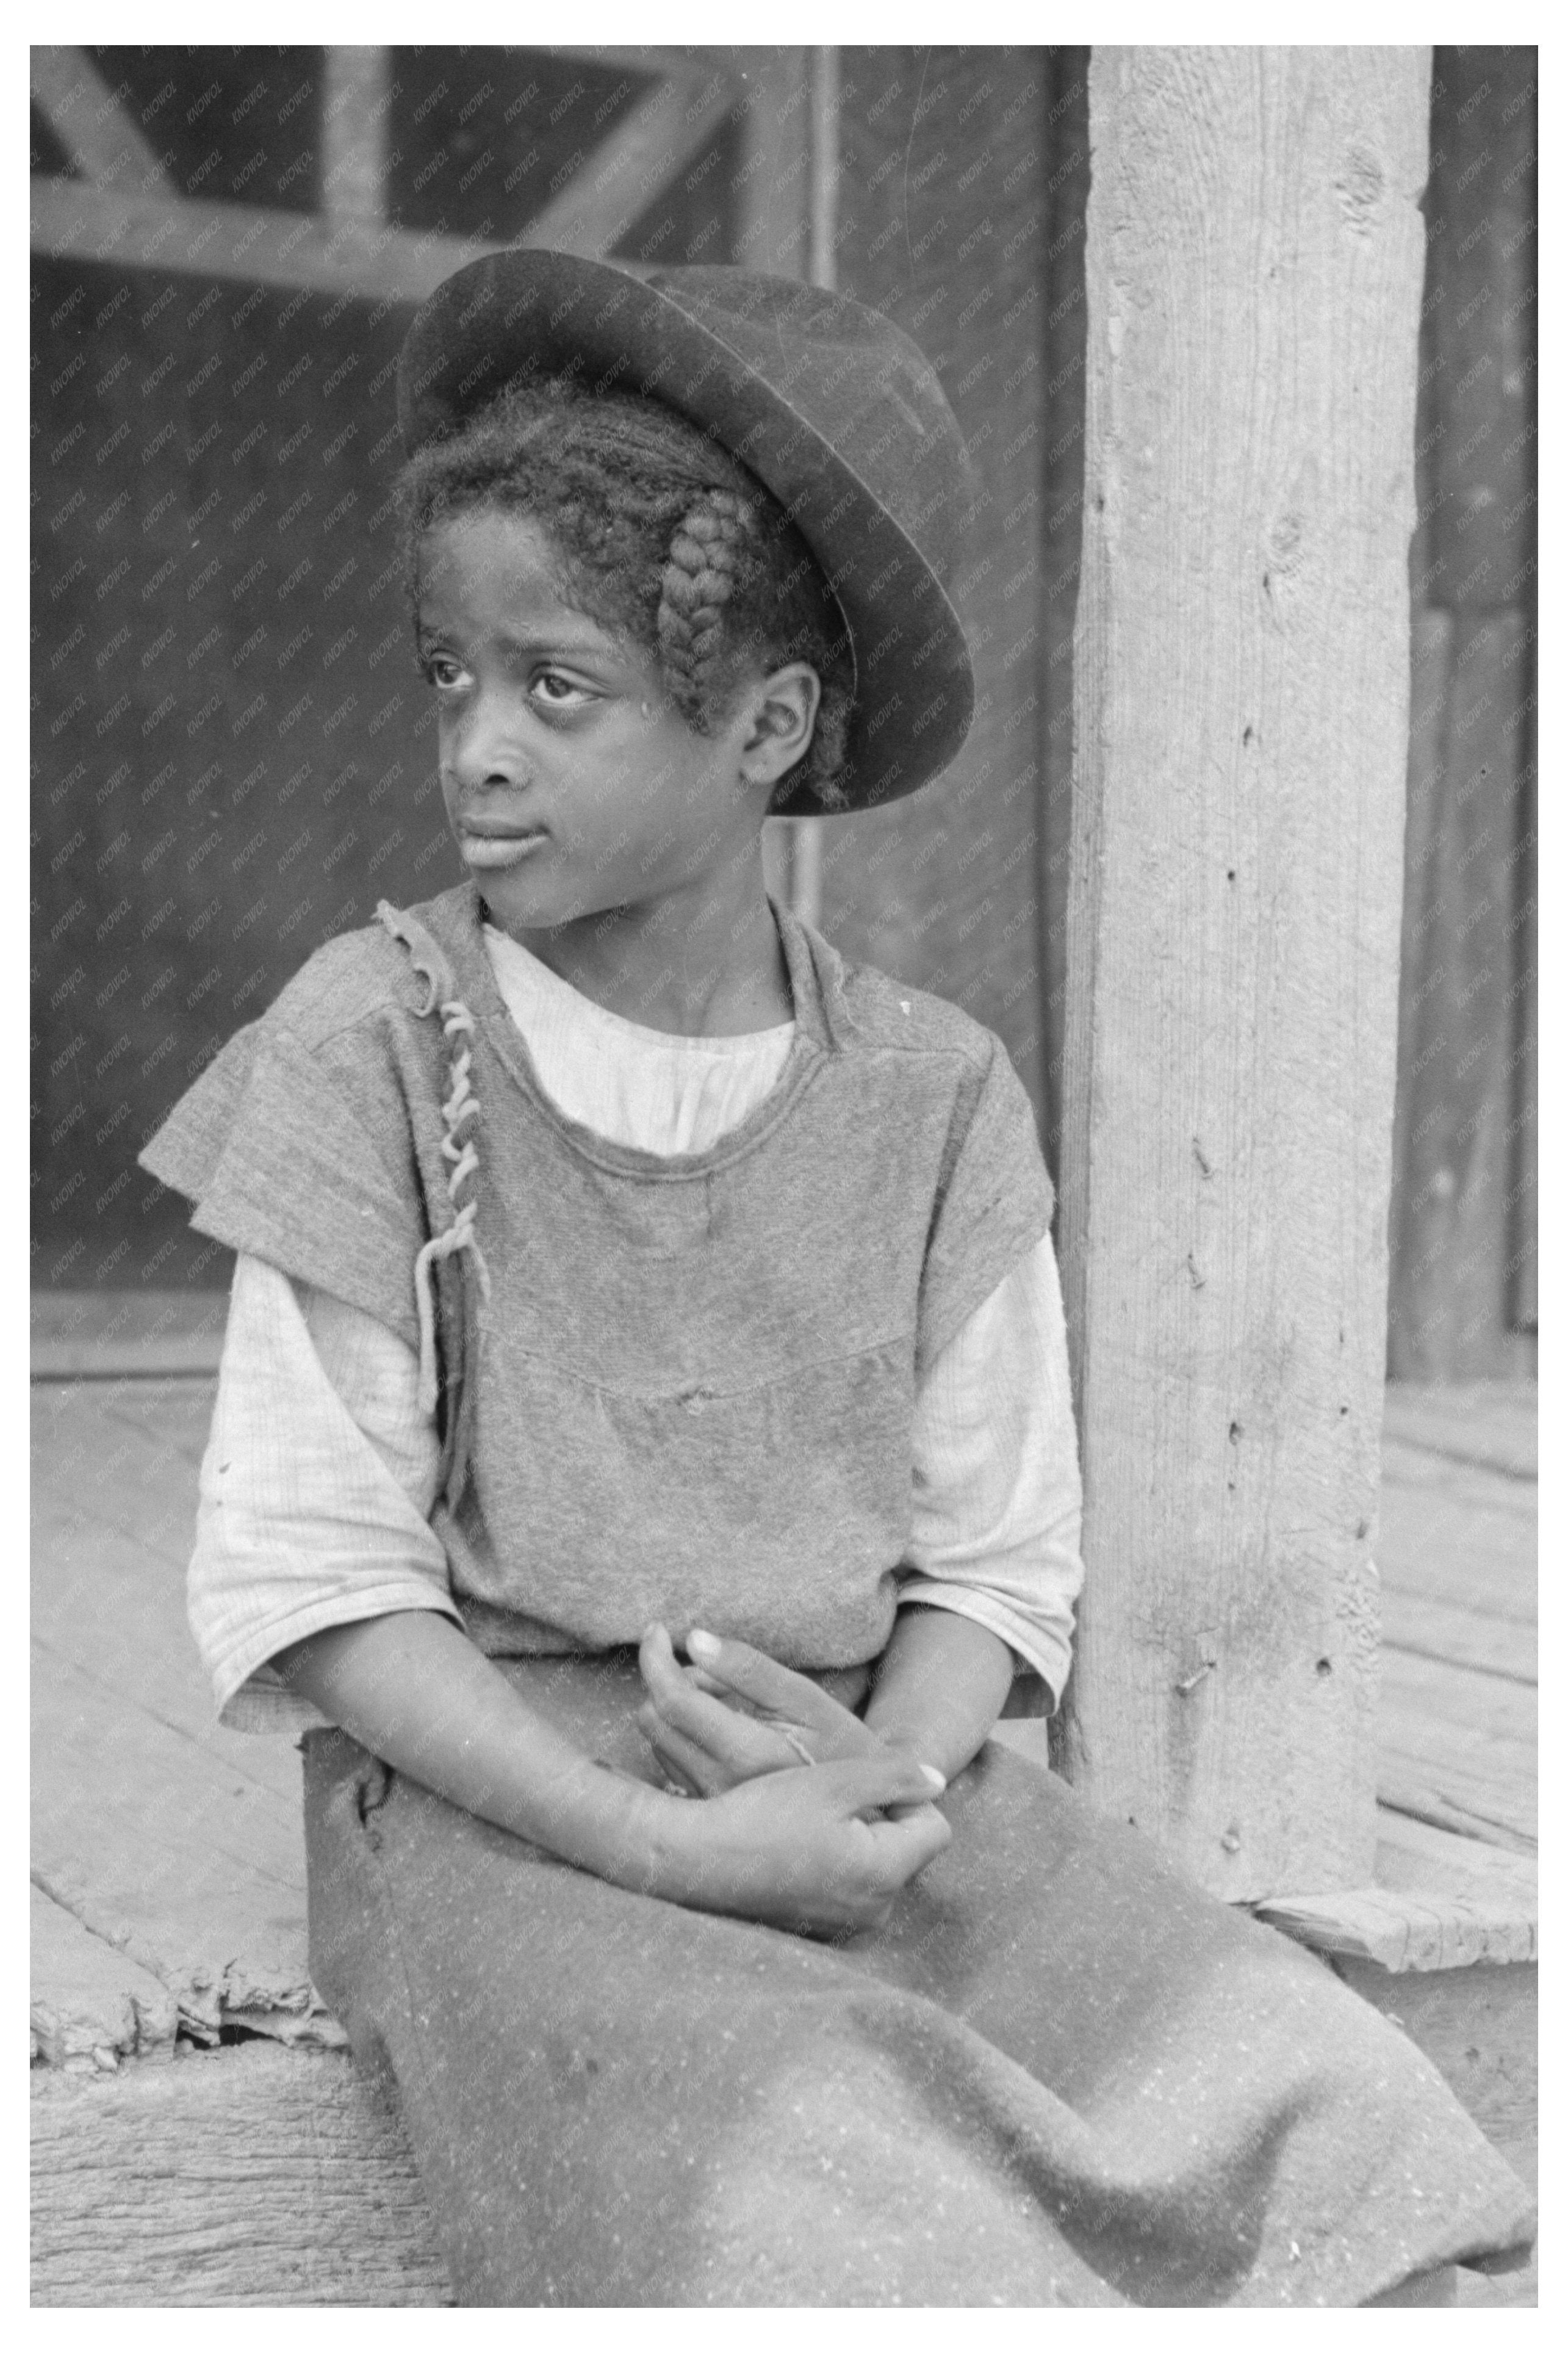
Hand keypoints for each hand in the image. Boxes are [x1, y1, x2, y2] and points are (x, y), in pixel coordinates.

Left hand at [637, 1624, 899, 1796]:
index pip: (672, 1700)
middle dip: (669, 1682)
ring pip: (656, 1740)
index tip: (657, 1630)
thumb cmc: (839, 1745)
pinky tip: (721, 1731)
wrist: (862, 1809)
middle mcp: (718, 1785)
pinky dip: (682, 1736)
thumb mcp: (804, 1698)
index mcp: (745, 1753)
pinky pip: (668, 1764)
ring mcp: (709, 1805)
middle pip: (653, 1719)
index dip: (654, 1658)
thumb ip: (748, 1668)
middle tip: (713, 1673)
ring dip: (677, 1710)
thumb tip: (693, 1639)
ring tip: (728, 1705)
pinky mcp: (706, 1814)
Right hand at [655, 1748, 952, 1936]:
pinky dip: (834, 1862)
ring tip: (812, 1816)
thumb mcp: (834, 1781)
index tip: (865, 1782)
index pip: (933, 1828)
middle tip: (834, 1796)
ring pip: (876, 1867)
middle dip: (882, 1819)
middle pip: (906, 1849)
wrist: (696, 1859)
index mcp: (885, 1873)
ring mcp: (844, 1926)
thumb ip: (894, 1776)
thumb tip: (937, 1780)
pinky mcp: (818, 1928)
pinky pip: (848, 1887)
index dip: (907, 1797)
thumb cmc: (764, 1812)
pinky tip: (797, 1842)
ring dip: (857, 1839)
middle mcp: (873, 1911)